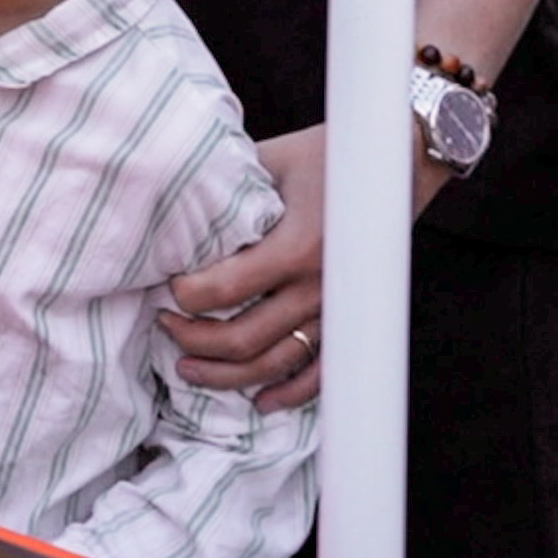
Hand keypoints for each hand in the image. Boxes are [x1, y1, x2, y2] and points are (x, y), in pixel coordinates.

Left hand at [164, 123, 324, 411]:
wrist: (394, 162)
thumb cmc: (324, 156)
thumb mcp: (268, 161)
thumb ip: (227, 189)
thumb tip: (171, 207)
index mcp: (296, 246)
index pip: (225, 288)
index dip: (184, 296)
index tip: (163, 285)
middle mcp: (319, 286)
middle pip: (245, 338)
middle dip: (195, 339)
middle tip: (163, 326)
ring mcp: (336, 308)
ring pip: (277, 362)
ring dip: (229, 374)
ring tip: (189, 369)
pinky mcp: (350, 317)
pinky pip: (322, 369)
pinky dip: (292, 392)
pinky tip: (262, 402)